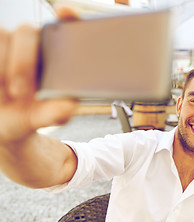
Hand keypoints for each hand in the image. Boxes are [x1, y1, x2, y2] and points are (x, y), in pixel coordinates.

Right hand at [0, 6, 79, 142]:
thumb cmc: (23, 114)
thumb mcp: (39, 117)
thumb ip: (54, 112)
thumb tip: (68, 107)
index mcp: (55, 54)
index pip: (65, 27)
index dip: (68, 15)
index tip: (66, 13)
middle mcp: (32, 42)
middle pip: (26, 32)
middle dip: (22, 63)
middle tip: (20, 92)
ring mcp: (6, 40)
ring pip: (2, 37)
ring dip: (2, 69)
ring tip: (6, 98)